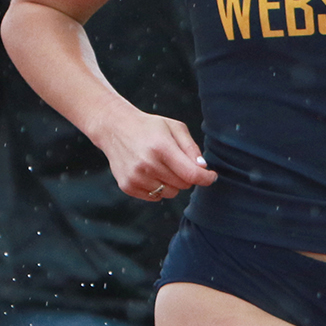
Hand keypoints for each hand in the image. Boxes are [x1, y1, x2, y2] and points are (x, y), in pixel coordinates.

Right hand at [92, 107, 216, 200]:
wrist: (114, 128)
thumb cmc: (149, 127)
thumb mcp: (174, 127)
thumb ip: (191, 147)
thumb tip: (203, 168)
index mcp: (161, 147)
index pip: (191, 174)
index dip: (206, 178)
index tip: (211, 176)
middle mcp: (147, 164)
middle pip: (183, 185)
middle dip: (186, 176)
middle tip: (177, 162)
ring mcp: (136, 177)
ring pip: (170, 193)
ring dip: (172, 183)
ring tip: (161, 165)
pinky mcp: (127, 186)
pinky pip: (155, 197)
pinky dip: (157, 188)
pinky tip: (149, 172)